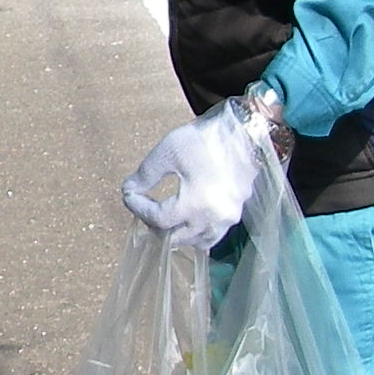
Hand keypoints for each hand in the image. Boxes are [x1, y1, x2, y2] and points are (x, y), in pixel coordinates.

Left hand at [120, 94, 280, 249]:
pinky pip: (213, 236)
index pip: (158, 219)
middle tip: (144, 207)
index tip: (128, 195)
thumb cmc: (206, 139)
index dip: (138, 208)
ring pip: (195, 242)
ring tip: (164, 216)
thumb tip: (130, 189)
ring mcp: (228, 219)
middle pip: (175, 237)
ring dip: (176, 234)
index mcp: (196, 204)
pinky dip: (196, 234)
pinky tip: (186, 221)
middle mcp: (213, 218)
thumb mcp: (169, 151)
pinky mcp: (237, 214)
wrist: (244, 132)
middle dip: (154, 224)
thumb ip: (146, 174)